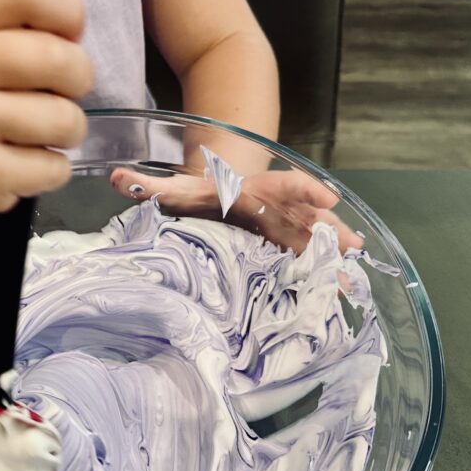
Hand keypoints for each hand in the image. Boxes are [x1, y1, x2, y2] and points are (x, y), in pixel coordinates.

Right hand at [0, 0, 93, 219]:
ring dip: (68, 128)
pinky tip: (24, 163)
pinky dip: (51, 168)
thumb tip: (74, 35)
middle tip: (63, 90)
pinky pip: (52, 167)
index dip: (66, 10)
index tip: (68, 33)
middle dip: (78, 77)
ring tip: (40, 131)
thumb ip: (9, 16)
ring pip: (63, 118)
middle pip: (57, 58)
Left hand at [110, 166, 363, 252]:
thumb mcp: (176, 188)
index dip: (305, 191)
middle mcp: (278, 209)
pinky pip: (311, 259)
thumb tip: (117, 179)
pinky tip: (344, 292)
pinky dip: (326, 274)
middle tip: (351, 244)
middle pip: (309, 216)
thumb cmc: (200, 194)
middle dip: (329, 229)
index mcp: (256, 190)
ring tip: (353, 274)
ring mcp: (287, 228)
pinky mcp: (288, 247)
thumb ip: (149, 185)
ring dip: (335, 254)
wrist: (220, 192)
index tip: (325, 198)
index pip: (284, 185)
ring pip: (317, 239)